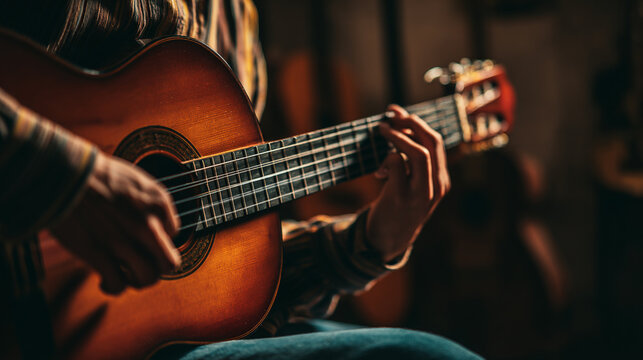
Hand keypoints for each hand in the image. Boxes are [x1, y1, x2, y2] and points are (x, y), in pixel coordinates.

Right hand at [51, 152, 181, 294]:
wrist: (65, 173)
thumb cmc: (97, 174)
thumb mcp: (137, 180)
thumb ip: (150, 202)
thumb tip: (156, 222)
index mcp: (158, 202)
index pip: (174, 233)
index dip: (158, 237)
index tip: (144, 238)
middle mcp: (147, 224)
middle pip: (169, 263)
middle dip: (157, 268)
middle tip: (143, 265)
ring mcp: (124, 241)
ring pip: (147, 278)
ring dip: (137, 281)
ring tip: (126, 275)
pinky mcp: (99, 253)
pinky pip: (118, 284)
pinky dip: (114, 287)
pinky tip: (107, 281)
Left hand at [366, 105, 450, 261]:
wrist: (388, 242)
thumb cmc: (398, 208)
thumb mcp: (415, 188)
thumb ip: (413, 165)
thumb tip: (399, 129)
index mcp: (441, 181)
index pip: (436, 142)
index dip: (417, 123)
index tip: (399, 113)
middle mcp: (436, 186)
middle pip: (431, 142)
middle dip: (410, 123)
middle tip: (390, 116)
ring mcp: (421, 193)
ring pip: (418, 153)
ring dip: (397, 136)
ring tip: (381, 130)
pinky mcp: (402, 198)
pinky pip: (397, 165)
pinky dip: (387, 159)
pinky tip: (379, 171)